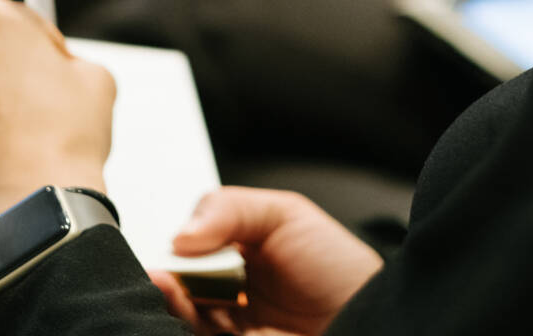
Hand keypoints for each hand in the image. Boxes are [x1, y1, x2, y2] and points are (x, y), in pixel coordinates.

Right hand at [149, 187, 383, 335]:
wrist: (367, 322)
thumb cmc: (339, 271)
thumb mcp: (286, 214)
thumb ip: (229, 209)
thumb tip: (181, 234)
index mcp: (237, 251)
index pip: (189, 245)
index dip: (178, 243)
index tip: (178, 242)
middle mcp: (227, 289)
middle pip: (178, 278)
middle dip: (168, 270)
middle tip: (168, 265)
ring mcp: (227, 323)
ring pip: (177, 308)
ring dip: (167, 295)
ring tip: (165, 281)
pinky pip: (191, 332)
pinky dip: (176, 317)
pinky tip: (175, 300)